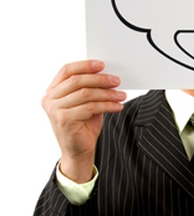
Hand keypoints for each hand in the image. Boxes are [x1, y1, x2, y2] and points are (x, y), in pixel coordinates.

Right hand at [41, 60, 126, 182]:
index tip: (102, 64)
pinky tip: (117, 106)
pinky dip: (107, 105)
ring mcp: (55, 109)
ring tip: (121, 95)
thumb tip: (108, 75)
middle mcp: (50, 98)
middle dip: (100, 79)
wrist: (78, 151)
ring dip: (107, 93)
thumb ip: (91, 89)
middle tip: (117, 81)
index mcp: (53, 91)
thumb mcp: (86, 103)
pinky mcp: (64, 120)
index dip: (84, 65)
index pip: (67, 70)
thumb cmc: (83, 126)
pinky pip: (90, 107)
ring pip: (85, 93)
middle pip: (77, 81)